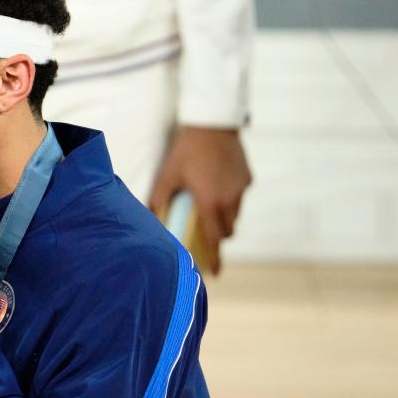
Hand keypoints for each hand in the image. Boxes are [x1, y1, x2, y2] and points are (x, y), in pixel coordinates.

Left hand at [148, 126, 251, 274]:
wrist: (213, 123)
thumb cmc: (186, 151)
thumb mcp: (168, 176)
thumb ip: (158, 200)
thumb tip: (150, 218)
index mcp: (210, 203)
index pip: (214, 240)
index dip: (215, 259)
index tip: (215, 274)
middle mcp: (230, 200)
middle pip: (227, 231)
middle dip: (217, 235)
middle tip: (204, 229)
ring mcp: (242, 189)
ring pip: (235, 215)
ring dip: (223, 216)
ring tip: (207, 202)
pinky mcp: (248, 179)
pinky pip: (239, 196)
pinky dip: (229, 197)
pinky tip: (215, 181)